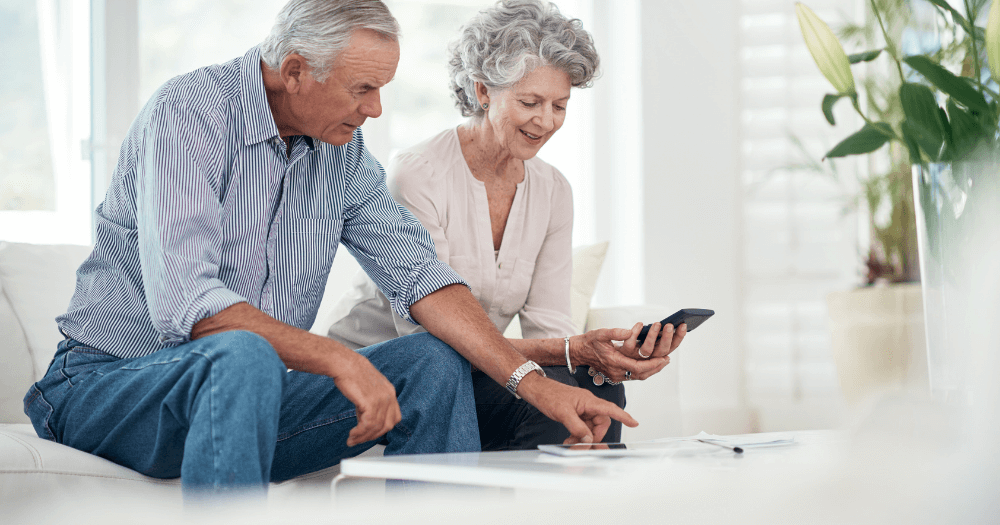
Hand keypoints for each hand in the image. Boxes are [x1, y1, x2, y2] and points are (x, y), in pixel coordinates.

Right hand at [329, 349, 401, 446]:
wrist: (344, 364)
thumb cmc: (352, 373)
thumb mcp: (368, 389)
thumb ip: (372, 404)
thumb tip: (367, 422)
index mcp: (390, 392)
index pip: (394, 418)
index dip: (382, 428)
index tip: (371, 433)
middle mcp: (389, 396)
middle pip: (387, 426)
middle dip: (372, 436)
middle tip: (360, 439)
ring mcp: (381, 399)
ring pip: (376, 428)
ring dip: (363, 437)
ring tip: (352, 439)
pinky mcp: (370, 402)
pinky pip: (368, 425)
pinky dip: (359, 433)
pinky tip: (352, 435)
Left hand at [518, 373, 638, 443]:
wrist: (536, 390)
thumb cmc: (549, 395)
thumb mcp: (563, 413)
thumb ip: (578, 428)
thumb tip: (588, 439)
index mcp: (589, 401)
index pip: (610, 409)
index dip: (623, 416)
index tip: (634, 423)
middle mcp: (588, 404)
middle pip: (601, 422)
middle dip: (595, 435)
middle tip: (584, 444)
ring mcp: (582, 408)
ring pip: (591, 426)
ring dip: (584, 436)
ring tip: (572, 442)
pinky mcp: (575, 412)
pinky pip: (583, 425)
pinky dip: (578, 434)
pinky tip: (570, 438)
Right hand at [572, 327, 669, 382]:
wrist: (579, 352)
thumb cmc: (589, 342)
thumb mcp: (601, 333)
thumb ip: (616, 332)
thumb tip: (631, 331)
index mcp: (614, 362)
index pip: (637, 367)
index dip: (652, 364)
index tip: (663, 358)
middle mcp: (616, 372)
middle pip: (641, 374)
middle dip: (656, 367)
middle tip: (667, 359)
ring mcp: (616, 375)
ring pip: (639, 376)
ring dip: (652, 370)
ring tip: (663, 361)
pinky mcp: (617, 375)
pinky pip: (634, 375)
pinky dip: (644, 370)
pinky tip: (651, 363)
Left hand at [619, 321, 686, 359]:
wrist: (613, 354)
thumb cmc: (633, 343)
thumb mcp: (649, 339)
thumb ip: (659, 335)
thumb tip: (670, 324)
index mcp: (658, 353)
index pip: (672, 346)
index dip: (679, 337)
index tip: (684, 325)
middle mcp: (649, 357)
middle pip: (662, 350)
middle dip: (667, 337)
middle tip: (670, 325)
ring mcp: (638, 356)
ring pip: (647, 350)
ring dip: (653, 336)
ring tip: (657, 323)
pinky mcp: (625, 352)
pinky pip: (630, 344)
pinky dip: (635, 333)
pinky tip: (640, 324)